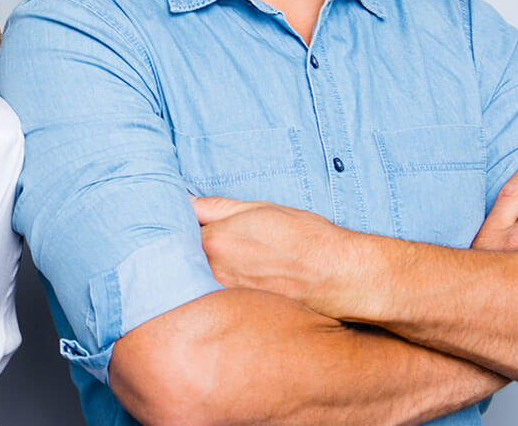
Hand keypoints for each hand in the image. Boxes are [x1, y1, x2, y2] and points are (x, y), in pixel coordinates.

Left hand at [192, 196, 370, 317]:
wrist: (339, 276)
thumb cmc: (305, 238)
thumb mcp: (260, 209)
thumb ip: (216, 207)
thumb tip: (186, 201)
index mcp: (214, 241)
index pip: (177, 234)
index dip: (180, 230)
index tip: (183, 227)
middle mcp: (213, 272)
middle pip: (183, 263)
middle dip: (187, 255)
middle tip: (205, 248)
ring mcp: (225, 298)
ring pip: (198, 284)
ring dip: (201, 276)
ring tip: (232, 268)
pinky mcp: (239, 315)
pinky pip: (217, 302)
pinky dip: (219, 295)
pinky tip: (241, 287)